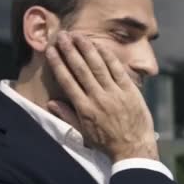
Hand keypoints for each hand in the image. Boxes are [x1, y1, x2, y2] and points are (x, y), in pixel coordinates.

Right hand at [45, 31, 157, 161]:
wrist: (133, 148)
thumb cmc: (107, 142)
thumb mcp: (83, 132)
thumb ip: (67, 115)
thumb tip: (51, 102)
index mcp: (84, 108)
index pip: (67, 81)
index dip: (58, 64)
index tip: (51, 51)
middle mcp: (98, 98)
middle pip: (80, 69)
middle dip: (70, 51)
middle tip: (62, 36)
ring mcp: (114, 93)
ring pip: (98, 66)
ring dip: (86, 49)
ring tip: (78, 36)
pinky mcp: (130, 91)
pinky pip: (118, 70)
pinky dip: (108, 56)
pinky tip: (99, 45)